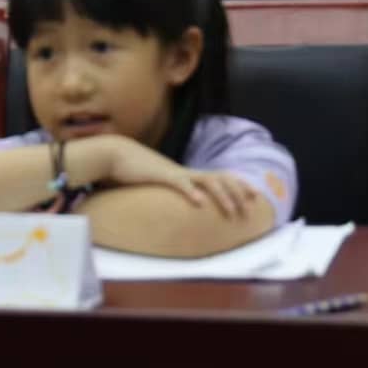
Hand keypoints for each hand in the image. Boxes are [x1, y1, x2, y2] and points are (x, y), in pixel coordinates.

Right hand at [89, 135, 258, 219]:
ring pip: (207, 181)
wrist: (114, 155)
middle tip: (252, 208)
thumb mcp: (156, 184)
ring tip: (233, 212)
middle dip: (238, 193)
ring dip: (223, 197)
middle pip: (220, 178)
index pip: (218, 176)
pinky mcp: (160, 175)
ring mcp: (174, 172)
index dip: (238, 185)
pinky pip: (179, 183)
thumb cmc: (132, 171)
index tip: (253, 196)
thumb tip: (176, 205)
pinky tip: (199, 204)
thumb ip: (168, 192)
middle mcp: (185, 171)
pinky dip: (191, 192)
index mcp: (186, 174)